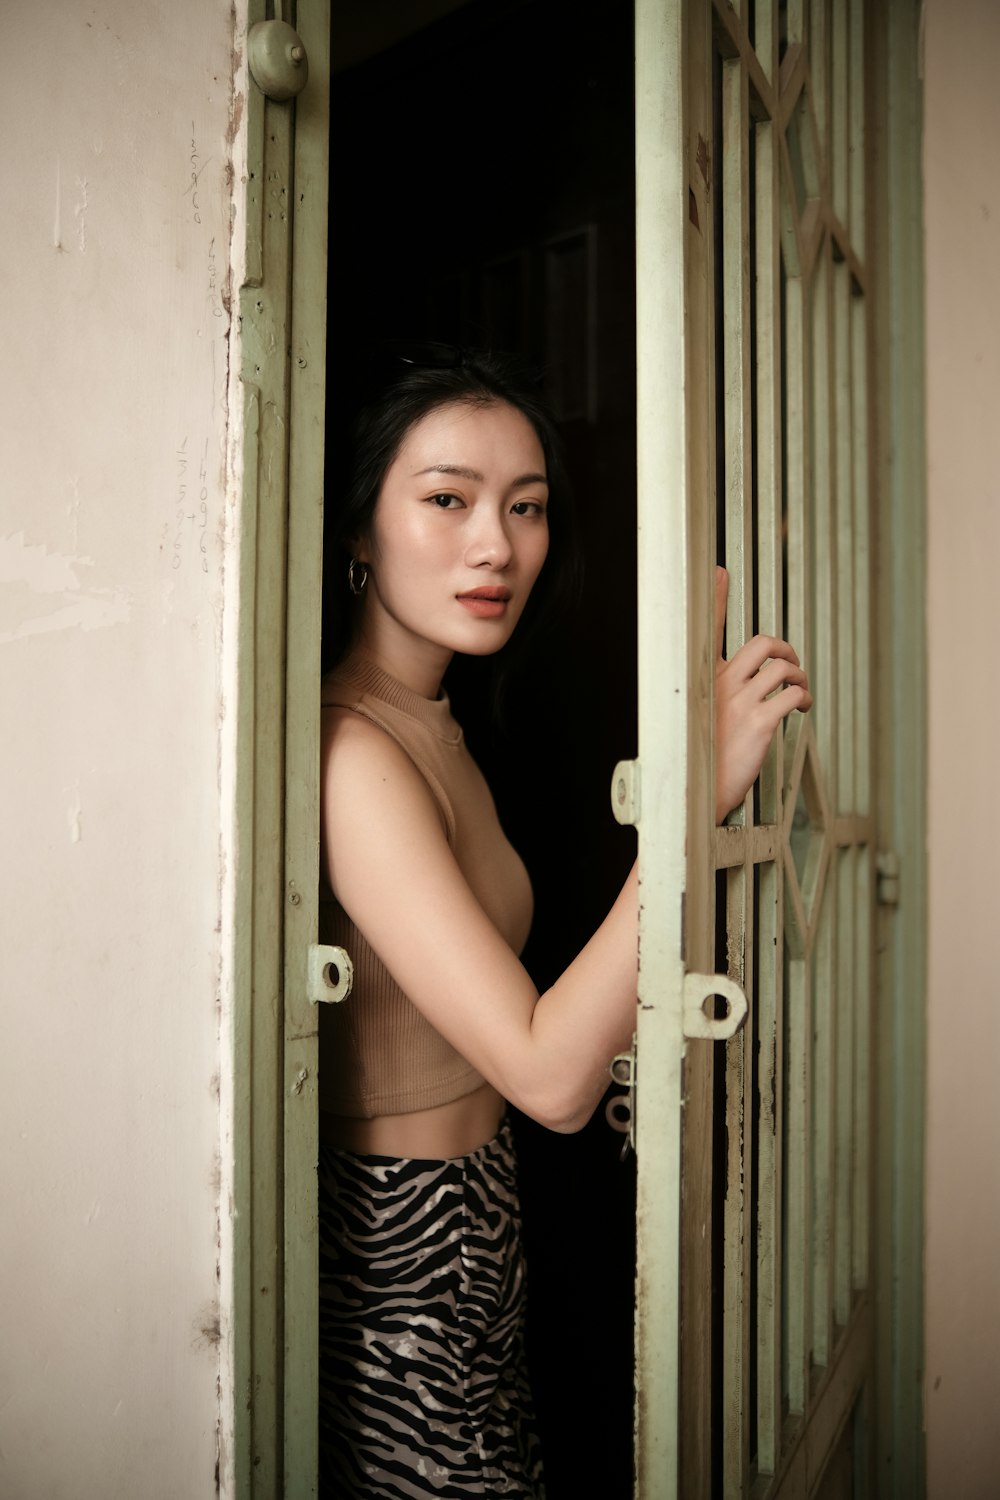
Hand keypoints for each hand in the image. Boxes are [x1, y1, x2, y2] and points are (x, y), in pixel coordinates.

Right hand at [714, 566, 811, 822]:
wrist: (691, 794)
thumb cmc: (695, 759)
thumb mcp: (694, 719)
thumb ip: (710, 697)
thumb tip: (733, 689)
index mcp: (699, 679)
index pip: (705, 628)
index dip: (713, 596)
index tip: (717, 571)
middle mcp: (718, 683)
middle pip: (761, 643)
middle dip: (784, 648)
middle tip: (790, 663)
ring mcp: (739, 702)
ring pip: (782, 667)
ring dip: (798, 674)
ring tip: (800, 690)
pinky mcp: (759, 723)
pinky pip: (791, 694)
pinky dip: (803, 696)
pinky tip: (802, 708)